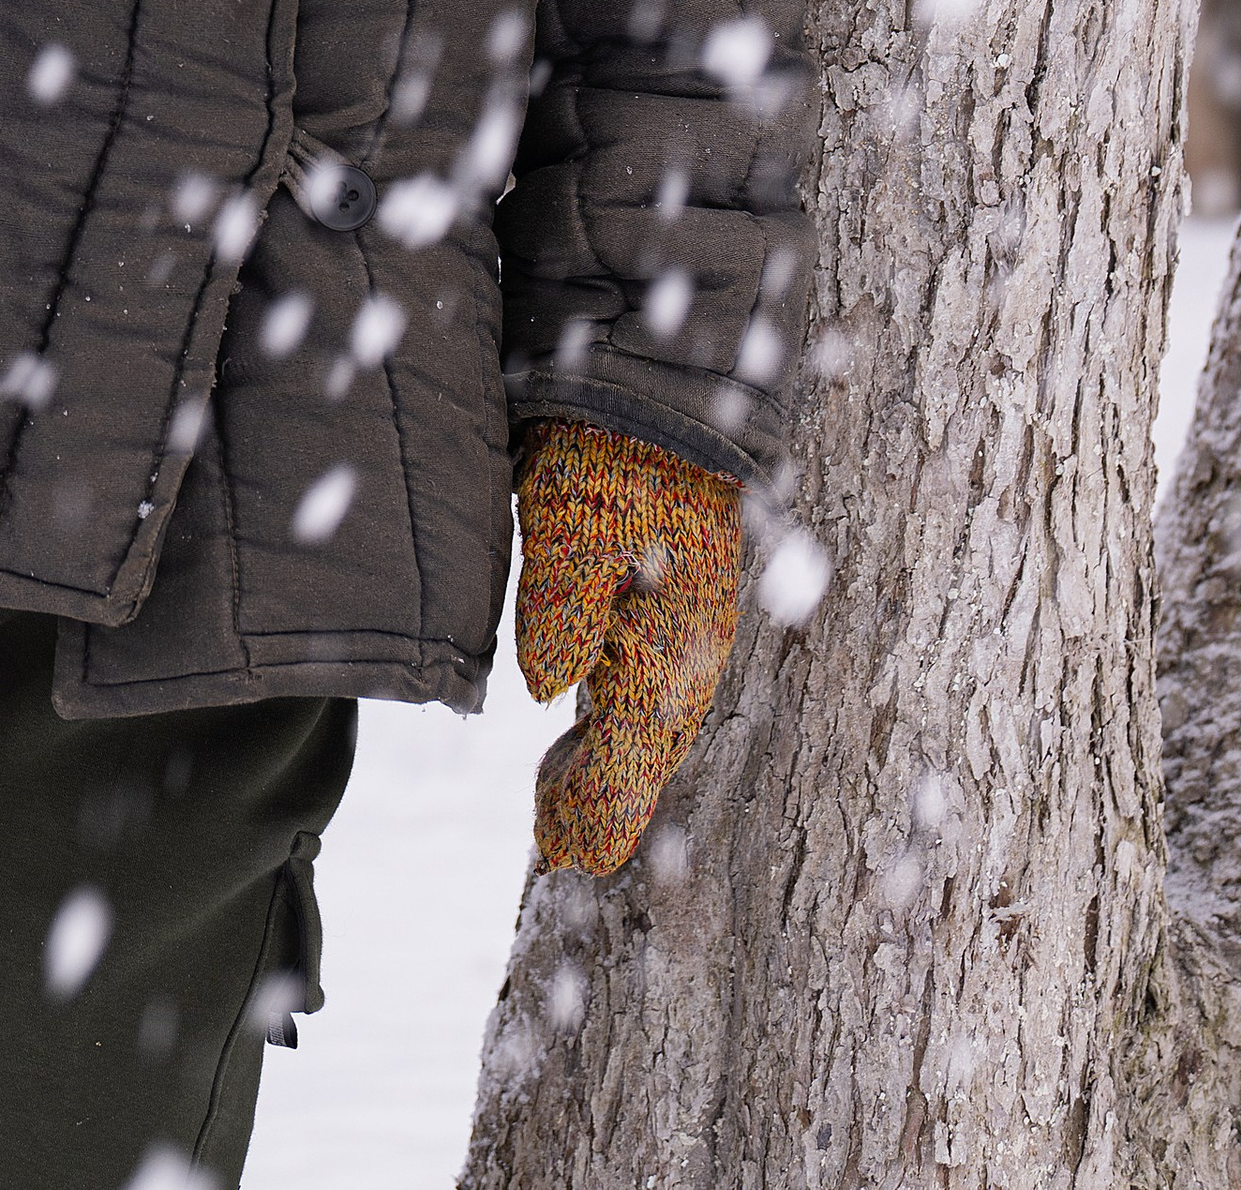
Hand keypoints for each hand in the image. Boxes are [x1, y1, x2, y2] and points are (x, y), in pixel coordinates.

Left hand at [513, 422, 740, 875]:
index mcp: (664, 645)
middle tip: (558, 844)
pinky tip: (598, 720)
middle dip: (605, 802)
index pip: (629, 760)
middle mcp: (688, 651)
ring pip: (655, 722)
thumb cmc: (607, 454)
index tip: (558, 853)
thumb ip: (562, 607)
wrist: (658, 387)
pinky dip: (627, 721)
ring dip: (617, 764)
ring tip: (565, 795)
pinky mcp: (680, 601)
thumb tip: (551, 687)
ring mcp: (690, 627)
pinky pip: (656, 685)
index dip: (593, 811)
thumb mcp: (569, 521)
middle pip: (648, 753)